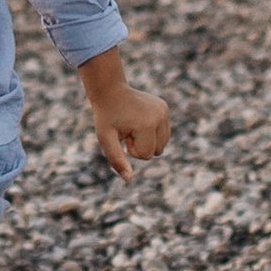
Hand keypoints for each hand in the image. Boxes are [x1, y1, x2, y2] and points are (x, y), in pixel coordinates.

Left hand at [79, 52, 170, 176]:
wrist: (109, 91)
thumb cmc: (106, 117)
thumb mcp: (106, 139)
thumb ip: (116, 160)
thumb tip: (128, 179)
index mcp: (147, 124)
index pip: (146, 155)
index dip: (132, 150)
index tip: (123, 136)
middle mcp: (160, 116)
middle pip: (156, 151)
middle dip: (141, 146)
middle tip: (127, 131)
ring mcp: (164, 111)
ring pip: (162, 144)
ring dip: (148, 141)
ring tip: (133, 127)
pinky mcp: (165, 108)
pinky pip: (164, 133)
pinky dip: (152, 132)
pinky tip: (139, 121)